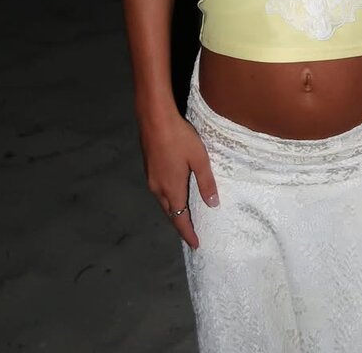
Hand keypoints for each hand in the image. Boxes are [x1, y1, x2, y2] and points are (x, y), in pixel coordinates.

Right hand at [140, 111, 218, 249]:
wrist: (154, 119)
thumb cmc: (180, 138)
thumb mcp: (199, 159)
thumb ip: (206, 182)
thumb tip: (213, 204)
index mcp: (172, 189)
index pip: (179, 219)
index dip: (188, 233)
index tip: (196, 244)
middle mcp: (158, 188)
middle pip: (170, 212)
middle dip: (180, 223)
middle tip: (191, 232)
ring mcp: (151, 178)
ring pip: (163, 201)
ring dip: (173, 210)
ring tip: (184, 214)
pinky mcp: (148, 168)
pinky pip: (159, 191)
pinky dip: (168, 198)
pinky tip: (174, 191)